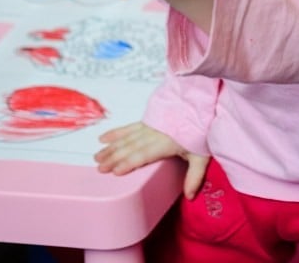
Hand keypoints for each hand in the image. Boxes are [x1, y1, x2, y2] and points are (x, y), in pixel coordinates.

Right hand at [94, 120, 208, 199]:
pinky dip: (116, 132)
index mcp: (165, 143)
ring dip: (111, 147)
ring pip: (126, 137)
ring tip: (97, 156)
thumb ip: (195, 175)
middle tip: (99, 167)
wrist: (197, 103)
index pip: (143, 154)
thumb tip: (189, 196)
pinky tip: (104, 137)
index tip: (115, 171)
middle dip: (114, 157)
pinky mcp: (147, 121)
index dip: (129, 162)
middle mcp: (153, 134)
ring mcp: (149, 126)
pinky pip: (128, 127)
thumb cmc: (199, 128)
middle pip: (130, 147)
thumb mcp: (201, 154)